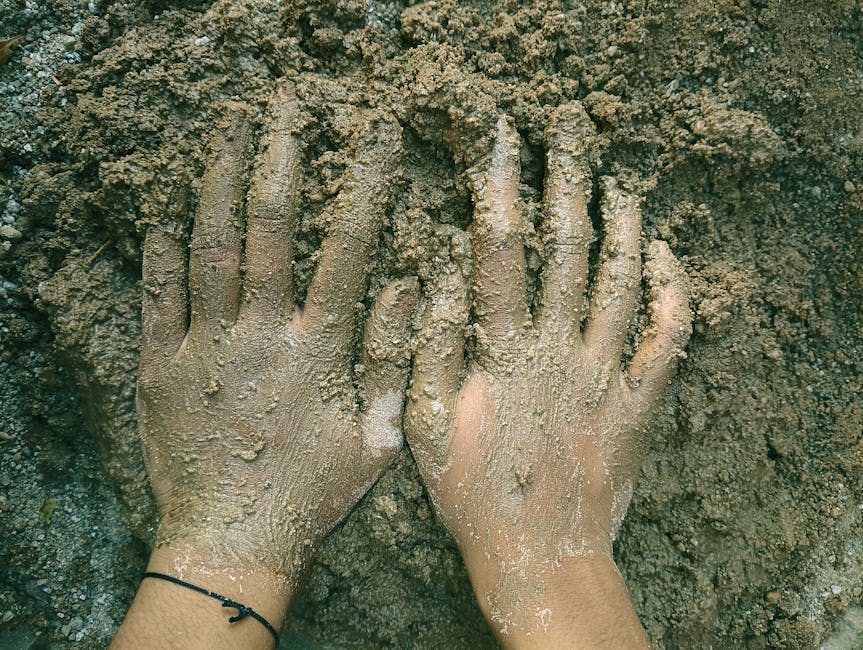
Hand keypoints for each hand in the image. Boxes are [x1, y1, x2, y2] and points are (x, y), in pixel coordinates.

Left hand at [136, 83, 415, 587]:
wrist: (234, 538)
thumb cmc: (313, 492)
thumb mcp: (376, 437)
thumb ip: (391, 360)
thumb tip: (403, 285)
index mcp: (316, 347)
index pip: (346, 247)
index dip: (364, 184)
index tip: (374, 136)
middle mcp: (259, 332)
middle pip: (268, 227)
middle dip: (279, 158)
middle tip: (284, 107)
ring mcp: (205, 346)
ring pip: (209, 247)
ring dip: (217, 183)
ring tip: (224, 132)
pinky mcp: (161, 366)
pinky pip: (157, 295)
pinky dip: (159, 250)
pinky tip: (164, 211)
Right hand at [405, 103, 691, 645]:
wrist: (538, 555)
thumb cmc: (473, 494)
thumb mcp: (426, 426)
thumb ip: (430, 348)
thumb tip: (436, 276)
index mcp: (504, 351)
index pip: (500, 250)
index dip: (500, 188)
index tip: (501, 140)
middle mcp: (559, 350)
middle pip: (568, 248)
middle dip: (566, 183)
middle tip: (568, 133)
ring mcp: (606, 374)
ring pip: (622, 280)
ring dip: (622, 223)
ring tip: (617, 179)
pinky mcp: (639, 402)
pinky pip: (667, 337)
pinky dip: (672, 291)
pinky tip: (664, 255)